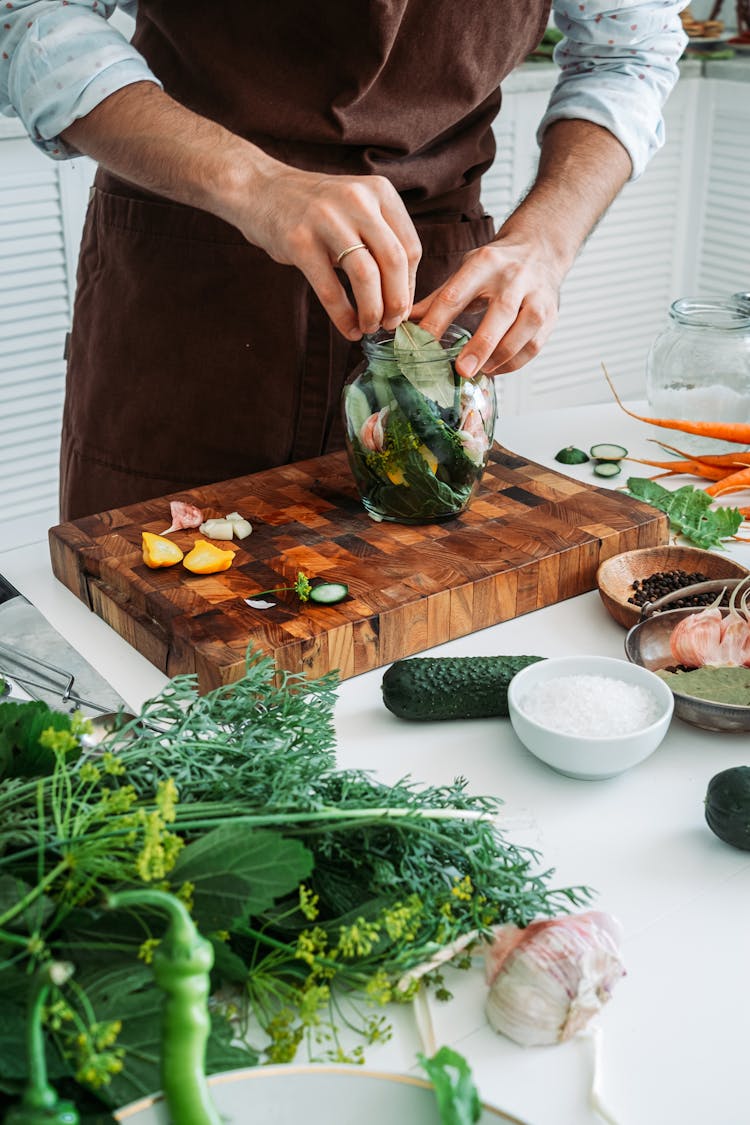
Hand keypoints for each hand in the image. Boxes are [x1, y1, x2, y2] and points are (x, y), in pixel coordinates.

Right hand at [244, 165, 421, 340]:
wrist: (260, 189)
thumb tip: (402, 295)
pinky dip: (343, 317)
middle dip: (397, 302)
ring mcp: (327, 219)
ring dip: (373, 311)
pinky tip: (349, 329)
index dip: (410, 286)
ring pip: (366, 276)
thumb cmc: (314, 209)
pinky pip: (331, 289)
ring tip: (369, 327)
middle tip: (392, 324)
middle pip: (394, 261)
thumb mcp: (355, 208)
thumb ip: (380, 239)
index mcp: (378, 192)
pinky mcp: (299, 241)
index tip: (402, 308)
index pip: (410, 247)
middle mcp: (357, 200)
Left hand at [412, 234, 564, 378]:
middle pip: (500, 314)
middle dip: (480, 345)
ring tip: (479, 371)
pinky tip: (496, 368)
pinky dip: (513, 364)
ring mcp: (536, 296)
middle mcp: (514, 277)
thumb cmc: (496, 265)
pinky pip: (534, 346)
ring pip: (522, 333)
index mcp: (484, 263)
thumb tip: (402, 322)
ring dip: (499, 358)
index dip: (437, 321)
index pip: (456, 294)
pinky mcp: (551, 315)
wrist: (541, 250)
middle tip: (461, 370)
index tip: (422, 344)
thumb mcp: (465, 271)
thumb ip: (437, 299)